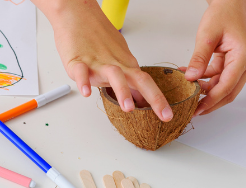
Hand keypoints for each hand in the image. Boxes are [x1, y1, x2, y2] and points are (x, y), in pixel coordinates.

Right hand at [35, 0, 171, 120]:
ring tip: (128, 107)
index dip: (159, 99)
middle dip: (155, 98)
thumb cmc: (95, 36)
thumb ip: (127, 78)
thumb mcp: (117, 58)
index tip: (168, 115)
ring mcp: (97, 62)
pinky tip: (86, 92)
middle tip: (164, 115)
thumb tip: (139, 98)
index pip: (147, 83)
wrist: (77, 15)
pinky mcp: (78, 60)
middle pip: (139, 80)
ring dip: (123, 91)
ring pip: (114, 75)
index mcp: (125, 65)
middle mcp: (115, 64)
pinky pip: (82, 72)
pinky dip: (83, 82)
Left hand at [183, 0, 245, 115]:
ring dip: (206, 92)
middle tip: (192, 111)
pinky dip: (205, 81)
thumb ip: (199, 58)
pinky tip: (190, 79)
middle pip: (229, 92)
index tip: (197, 109)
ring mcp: (241, 65)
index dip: (211, 100)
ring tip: (187, 94)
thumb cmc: (222, 15)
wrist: (229, 5)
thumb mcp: (207, 36)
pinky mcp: (233, 64)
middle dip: (210, 103)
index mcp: (243, 58)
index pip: (226, 86)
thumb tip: (191, 78)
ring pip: (224, 87)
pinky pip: (219, 78)